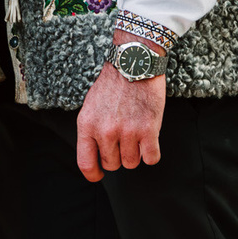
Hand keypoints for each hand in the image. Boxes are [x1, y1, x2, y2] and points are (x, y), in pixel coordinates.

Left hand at [75, 57, 164, 181]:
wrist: (134, 63)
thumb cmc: (113, 85)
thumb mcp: (91, 106)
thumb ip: (91, 130)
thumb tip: (95, 154)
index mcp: (87, 125)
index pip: (86, 163)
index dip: (93, 174)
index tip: (99, 175)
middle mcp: (105, 131)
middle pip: (113, 164)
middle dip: (119, 156)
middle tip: (124, 140)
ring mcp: (127, 132)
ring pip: (132, 163)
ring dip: (135, 153)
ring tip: (136, 135)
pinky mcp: (148, 129)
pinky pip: (151, 158)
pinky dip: (151, 153)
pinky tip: (149, 140)